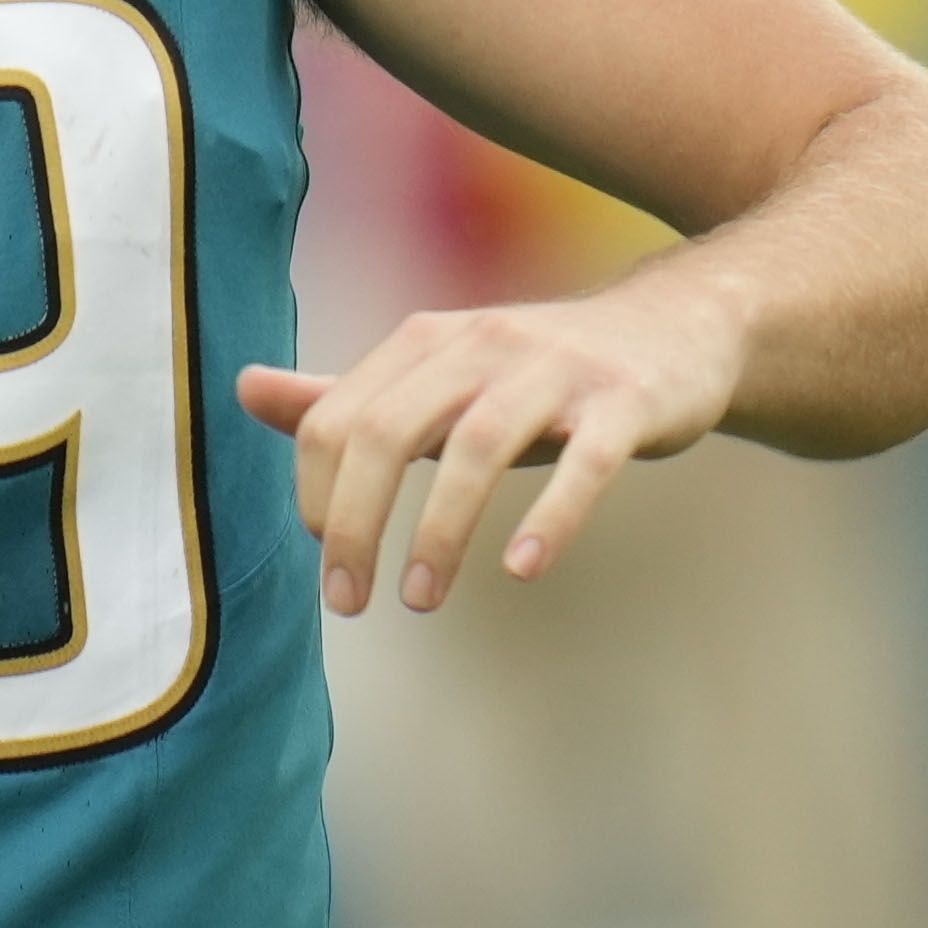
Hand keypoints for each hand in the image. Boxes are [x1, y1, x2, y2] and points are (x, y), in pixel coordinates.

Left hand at [237, 269, 741, 615]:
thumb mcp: (439, 377)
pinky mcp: (626, 401)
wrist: (682, 327)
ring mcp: (557, 370)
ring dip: (440, 530)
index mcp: (426, 342)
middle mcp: (482, 344)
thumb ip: (348, 395)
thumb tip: (245, 388)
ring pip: (477, 445)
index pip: (337, 418)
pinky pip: (586, 460)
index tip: (325, 558)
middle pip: (389, 430)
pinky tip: (523, 568)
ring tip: (421, 601)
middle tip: (347, 601)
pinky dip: (551, 514)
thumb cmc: (539, 371)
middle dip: (356, 522)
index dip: (316, 493)